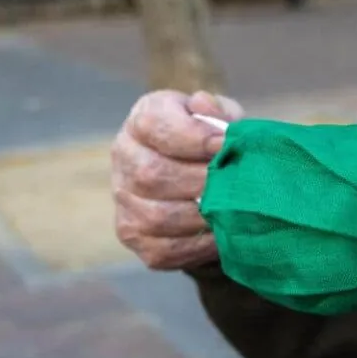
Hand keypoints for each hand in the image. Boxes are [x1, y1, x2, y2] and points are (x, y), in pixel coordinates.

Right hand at [112, 90, 243, 269]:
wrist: (201, 179)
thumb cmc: (214, 143)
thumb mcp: (222, 120)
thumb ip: (219, 113)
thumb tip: (205, 107)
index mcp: (144, 120)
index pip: (154, 125)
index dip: (192, 137)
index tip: (226, 145)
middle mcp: (125, 155)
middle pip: (151, 175)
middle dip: (200, 182)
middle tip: (232, 186)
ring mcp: (124, 198)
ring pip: (156, 217)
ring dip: (200, 217)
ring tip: (229, 212)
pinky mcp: (132, 234)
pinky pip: (162, 249)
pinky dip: (196, 246)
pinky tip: (219, 235)